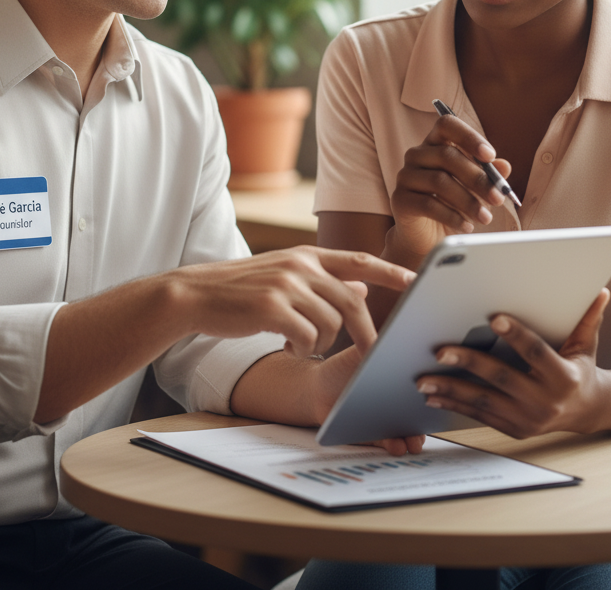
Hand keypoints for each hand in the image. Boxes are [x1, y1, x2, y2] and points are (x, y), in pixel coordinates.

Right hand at [174, 246, 415, 358]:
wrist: (195, 294)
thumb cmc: (241, 291)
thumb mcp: (284, 277)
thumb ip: (322, 282)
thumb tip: (362, 290)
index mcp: (307, 256)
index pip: (359, 260)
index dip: (390, 272)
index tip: (415, 282)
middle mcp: (301, 265)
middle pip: (352, 303)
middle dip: (366, 333)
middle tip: (371, 355)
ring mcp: (287, 284)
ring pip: (331, 325)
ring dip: (320, 344)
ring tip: (299, 344)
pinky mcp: (273, 307)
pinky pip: (307, 338)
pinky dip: (301, 350)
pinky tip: (285, 348)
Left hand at [303, 345, 426, 457]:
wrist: (316, 388)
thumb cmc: (342, 367)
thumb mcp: (362, 352)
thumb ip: (376, 346)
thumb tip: (398, 338)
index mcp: (398, 379)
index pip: (423, 382)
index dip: (434, 384)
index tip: (441, 384)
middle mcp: (398, 402)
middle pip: (420, 411)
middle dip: (427, 416)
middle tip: (431, 418)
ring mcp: (389, 421)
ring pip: (408, 431)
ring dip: (414, 437)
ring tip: (415, 441)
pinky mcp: (375, 437)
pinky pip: (388, 443)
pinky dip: (394, 445)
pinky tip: (397, 444)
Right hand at [388, 112, 511, 261]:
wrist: (428, 235)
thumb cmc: (454, 204)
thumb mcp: (475, 188)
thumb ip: (488, 175)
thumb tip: (504, 166)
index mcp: (435, 143)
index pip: (447, 125)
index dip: (469, 137)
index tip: (490, 156)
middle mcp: (416, 155)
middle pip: (447, 155)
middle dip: (478, 178)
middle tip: (498, 198)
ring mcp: (405, 176)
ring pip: (439, 182)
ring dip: (468, 201)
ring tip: (486, 217)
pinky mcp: (400, 199)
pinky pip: (428, 205)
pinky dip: (452, 216)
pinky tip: (467, 225)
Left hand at [415, 289, 610, 437]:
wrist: (588, 412)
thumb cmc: (581, 369)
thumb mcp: (586, 345)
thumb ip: (587, 319)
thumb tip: (599, 290)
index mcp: (564, 377)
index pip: (537, 352)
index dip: (517, 335)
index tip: (494, 318)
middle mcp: (546, 402)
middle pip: (502, 378)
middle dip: (469, 364)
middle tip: (440, 351)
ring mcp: (529, 419)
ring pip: (484, 402)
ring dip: (451, 390)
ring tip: (424, 379)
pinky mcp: (515, 430)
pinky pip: (480, 416)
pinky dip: (454, 406)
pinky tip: (433, 396)